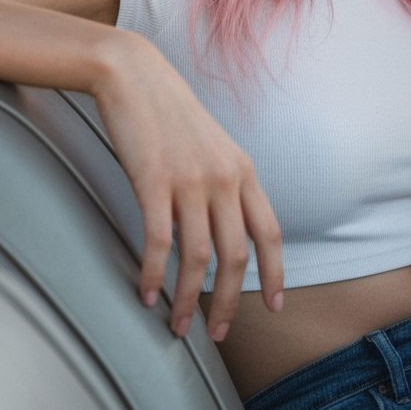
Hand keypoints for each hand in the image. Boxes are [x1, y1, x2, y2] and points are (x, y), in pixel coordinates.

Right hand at [91, 31, 282, 339]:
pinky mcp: (154, 181)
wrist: (135, 75)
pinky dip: (153, 274)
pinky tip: (144, 294)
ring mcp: (190, 179)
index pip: (270, 232)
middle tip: (215, 333)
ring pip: (198, 257)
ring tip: (178, 325)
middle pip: (236, 255)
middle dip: (228, 302)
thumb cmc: (171, 114)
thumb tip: (228, 228)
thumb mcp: (214, 146)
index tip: (274, 306)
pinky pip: (158, 242)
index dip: (275, 273)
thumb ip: (226, 183)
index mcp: (243, 170)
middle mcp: (224, 177)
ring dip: (188, 299)